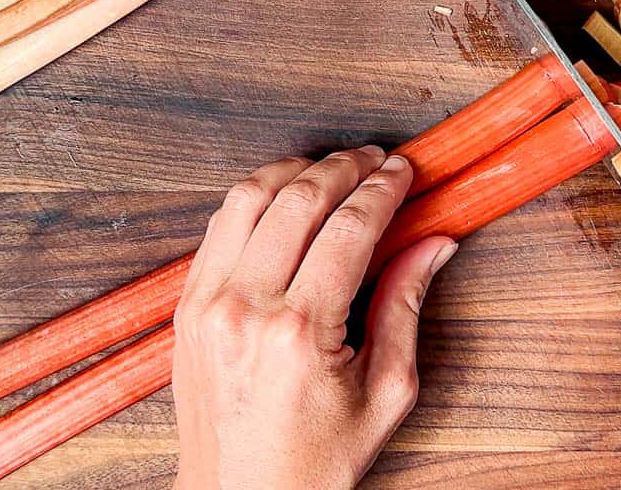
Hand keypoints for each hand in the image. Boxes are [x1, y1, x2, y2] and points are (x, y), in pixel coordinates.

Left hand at [171, 146, 456, 489]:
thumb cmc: (312, 462)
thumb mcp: (385, 393)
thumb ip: (406, 307)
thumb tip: (434, 244)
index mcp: (298, 332)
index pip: (349, 228)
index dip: (383, 188)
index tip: (404, 170)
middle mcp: (244, 308)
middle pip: (299, 199)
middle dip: (344, 167)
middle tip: (375, 160)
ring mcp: (206, 304)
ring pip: (248, 198)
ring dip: (295, 171)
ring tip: (331, 168)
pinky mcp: (186, 307)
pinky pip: (219, 227)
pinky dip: (255, 199)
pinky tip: (284, 197)